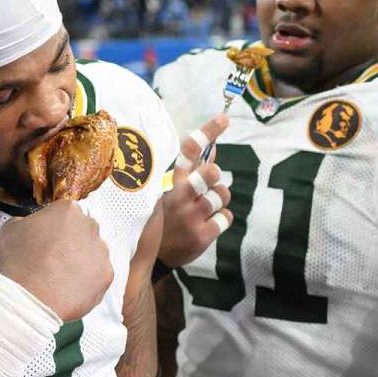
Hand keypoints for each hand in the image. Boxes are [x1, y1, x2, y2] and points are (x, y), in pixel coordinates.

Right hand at [0, 200, 111, 320]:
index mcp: (67, 211)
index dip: (52, 227)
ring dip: (79, 261)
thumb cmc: (18, 261)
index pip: (64, 213)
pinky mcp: (107, 275)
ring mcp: (101, 252)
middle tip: (52, 258)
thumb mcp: (10, 229)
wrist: (29, 298)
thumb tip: (33, 227)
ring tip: (59, 276)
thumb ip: (27, 221)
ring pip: (92, 253)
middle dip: (70, 242)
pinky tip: (68, 288)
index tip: (44, 240)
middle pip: (82, 231)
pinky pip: (97, 275)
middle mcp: (90, 227)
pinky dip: (85, 281)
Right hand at [158, 115, 233, 267]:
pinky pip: (226, 217)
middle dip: (215, 176)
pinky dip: (221, 220)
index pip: (189, 152)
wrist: (151, 258)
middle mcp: (179, 196)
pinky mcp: (202, 235)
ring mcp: (190, 216)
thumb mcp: (168, 193)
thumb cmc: (163, 219)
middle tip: (208, 184)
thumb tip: (212, 149)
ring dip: (218, 201)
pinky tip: (206, 224)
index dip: (207, 133)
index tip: (223, 118)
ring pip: (223, 195)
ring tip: (204, 209)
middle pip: (211, 172)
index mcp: (170, 183)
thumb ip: (190, 172)